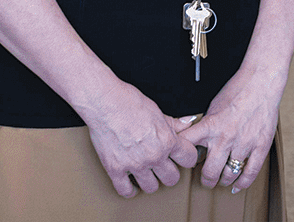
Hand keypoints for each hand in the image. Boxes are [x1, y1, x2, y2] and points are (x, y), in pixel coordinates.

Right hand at [81, 82, 199, 197]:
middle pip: (172, 178)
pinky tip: (130, 183)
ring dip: (150, 181)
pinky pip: (126, 190)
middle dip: (169, 172)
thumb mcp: (157, 110)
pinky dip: (129, 190)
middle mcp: (154, 156)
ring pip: (151, 187)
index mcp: (167, 140)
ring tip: (146, 173)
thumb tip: (187, 122)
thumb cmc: (129, 102)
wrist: (104, 102)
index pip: (189, 159)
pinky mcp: (115, 169)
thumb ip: (173, 122)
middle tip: (163, 166)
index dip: (186, 157)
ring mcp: (134, 165)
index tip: (181, 157)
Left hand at [179, 68, 281, 192]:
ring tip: (222, 179)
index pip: (186, 147)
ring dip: (223, 180)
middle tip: (206, 179)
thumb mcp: (213, 106)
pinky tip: (238, 186)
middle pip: (209, 171)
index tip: (182, 160)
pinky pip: (251, 172)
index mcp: (210, 126)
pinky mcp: (260, 146)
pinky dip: (243, 183)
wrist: (261, 82)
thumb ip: (205, 125)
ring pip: (229, 174)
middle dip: (205, 179)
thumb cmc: (237, 90)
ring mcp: (244, 144)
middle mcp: (225, 138)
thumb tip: (194, 139)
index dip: (181, 156)